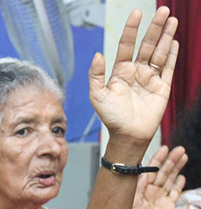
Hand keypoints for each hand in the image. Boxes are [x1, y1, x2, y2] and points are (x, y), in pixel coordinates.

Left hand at [89, 7, 177, 145]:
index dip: (131, 29)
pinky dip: (172, 54)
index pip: (126, 45)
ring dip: (165, 36)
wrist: (127, 135)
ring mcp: (150, 78)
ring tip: (171, 19)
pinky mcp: (162, 86)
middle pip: (147, 44)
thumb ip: (95, 75)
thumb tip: (97, 55)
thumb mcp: (97, 96)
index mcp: (120, 71)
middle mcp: (136, 71)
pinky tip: (174, 41)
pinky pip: (168, 67)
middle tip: (163, 10)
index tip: (136, 13)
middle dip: (154, 27)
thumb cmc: (111, 117)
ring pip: (159, 52)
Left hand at [131, 145, 186, 208]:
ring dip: (176, 168)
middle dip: (170, 160)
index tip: (164, 148)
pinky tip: (182, 176)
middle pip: (161, 172)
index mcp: (139, 191)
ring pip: (169, 179)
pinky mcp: (168, 207)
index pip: (148, 170)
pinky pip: (174, 192)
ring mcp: (159, 199)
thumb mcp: (134, 206)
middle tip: (179, 148)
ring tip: (184, 155)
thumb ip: (136, 190)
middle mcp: (149, 193)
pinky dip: (178, 184)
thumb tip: (138, 173)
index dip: (156, 159)